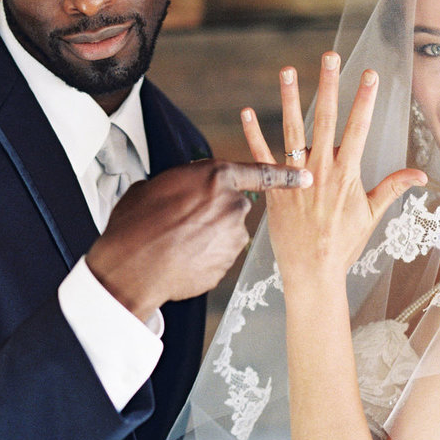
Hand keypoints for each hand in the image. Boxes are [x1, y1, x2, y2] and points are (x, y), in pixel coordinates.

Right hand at [86, 157, 311, 319]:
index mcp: (216, 177)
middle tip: (184, 222)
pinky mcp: (227, 264)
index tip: (307, 178)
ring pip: (226, 234)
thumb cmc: (136, 223)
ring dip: (208, 238)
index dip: (287, 175)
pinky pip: (220, 257)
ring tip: (176, 243)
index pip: (261, 173)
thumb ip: (183, 184)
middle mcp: (231, 205)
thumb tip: (184, 190)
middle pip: (235, 206)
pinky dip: (205, 259)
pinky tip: (181, 260)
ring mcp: (232, 237)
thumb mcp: (156, 187)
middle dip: (216, 213)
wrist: (131, 266)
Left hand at [240, 52, 425, 284]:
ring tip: (287, 70)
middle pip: (325, 120)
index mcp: (346, 174)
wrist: (312, 272)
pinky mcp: (274, 189)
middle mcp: (320, 171)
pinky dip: (252, 134)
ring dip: (288, 99)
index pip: (359, 128)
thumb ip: (393, 188)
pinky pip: (260, 157)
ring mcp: (295, 178)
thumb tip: (422, 175)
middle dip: (328, 86)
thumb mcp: (372, 215)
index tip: (370, 73)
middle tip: (330, 56)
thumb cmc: (343, 244)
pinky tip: (246, 111)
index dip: (365, 99)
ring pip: (291, 131)